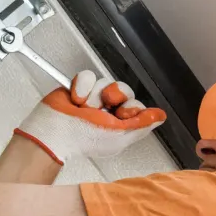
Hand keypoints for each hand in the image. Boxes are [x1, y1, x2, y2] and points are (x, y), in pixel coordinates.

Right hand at [15, 70, 166, 165]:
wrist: (54, 134)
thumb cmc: (84, 140)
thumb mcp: (119, 137)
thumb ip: (141, 125)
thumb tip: (161, 116)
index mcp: (119, 121)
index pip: (135, 104)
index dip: (132, 106)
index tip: (123, 114)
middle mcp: (107, 108)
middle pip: (123, 89)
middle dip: (115, 97)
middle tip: (103, 109)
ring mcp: (92, 96)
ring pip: (106, 81)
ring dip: (95, 96)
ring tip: (84, 109)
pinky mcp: (78, 86)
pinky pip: (89, 75)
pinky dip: (83, 86)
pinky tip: (76, 99)